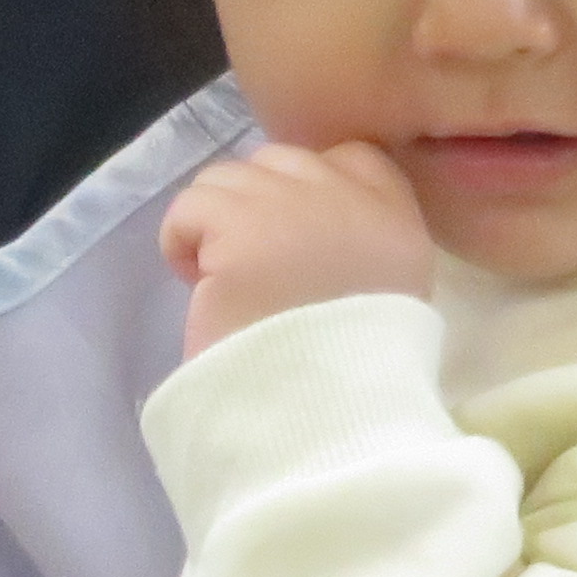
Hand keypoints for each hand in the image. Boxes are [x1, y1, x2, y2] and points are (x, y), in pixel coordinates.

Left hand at [160, 140, 438, 354]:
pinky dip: (180, 241)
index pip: (351, 159)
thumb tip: (300, 238)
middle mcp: (350, 198)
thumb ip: (355, 253)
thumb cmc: (343, 380)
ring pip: (226, 178)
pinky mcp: (240, 227)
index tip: (287, 242)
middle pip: (279, 162)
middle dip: (253, 207)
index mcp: (396, 221)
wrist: (319, 418)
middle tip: (248, 271)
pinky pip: (190, 207)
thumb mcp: (381, 306)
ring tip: (220, 284)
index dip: (304, 190)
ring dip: (213, 225)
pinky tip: (196, 286)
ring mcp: (293, 204)